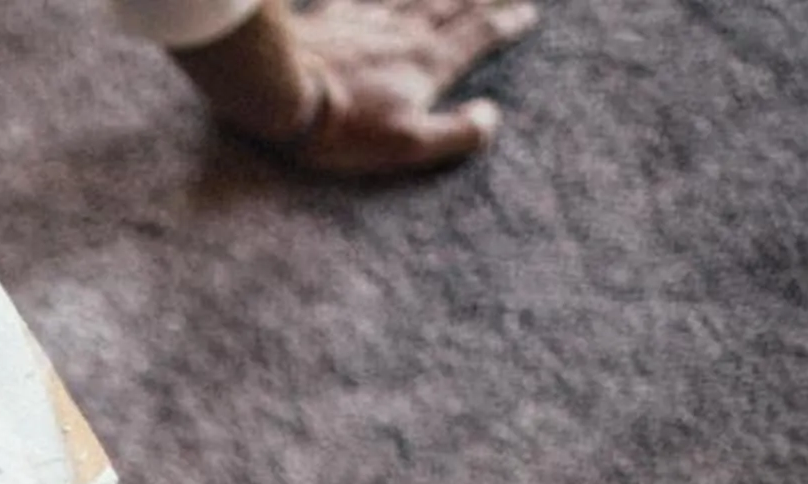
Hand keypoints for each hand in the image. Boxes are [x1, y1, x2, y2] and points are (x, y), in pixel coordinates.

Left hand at [202, 0, 538, 178]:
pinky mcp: (330, 18)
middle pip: (453, 7)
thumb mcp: (409, 145)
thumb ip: (456, 133)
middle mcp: (404, 33)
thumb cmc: (345, 127)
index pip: (478, 36)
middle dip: (481, 0)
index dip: (505, 24)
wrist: (282, 93)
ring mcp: (366, 21)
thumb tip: (490, 117)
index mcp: (429, 63)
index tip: (526, 14)